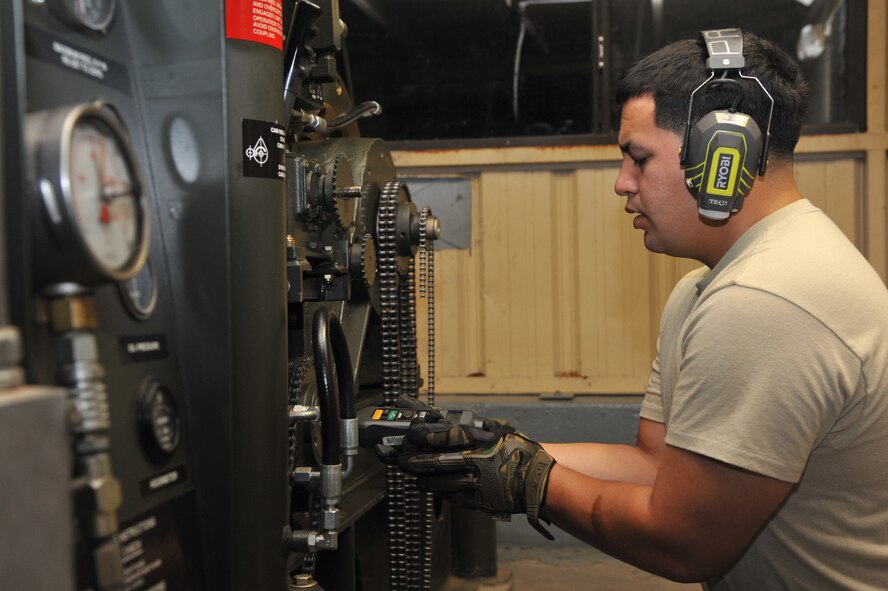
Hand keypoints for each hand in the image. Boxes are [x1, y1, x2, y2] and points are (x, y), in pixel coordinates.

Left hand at [378, 413, 555, 539]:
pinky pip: (452, 497)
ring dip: (421, 477)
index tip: (408, 434)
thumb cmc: (517, 452)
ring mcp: (477, 485)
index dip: (421, 436)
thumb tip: (442, 422)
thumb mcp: (495, 432)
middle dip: (411, 460)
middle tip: (397, 457)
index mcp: (480, 442)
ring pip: (439, 482)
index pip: (443, 437)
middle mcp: (476, 463)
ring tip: (410, 472)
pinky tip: (429, 486)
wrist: (538, 481)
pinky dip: (437, 491)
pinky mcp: (479, 502)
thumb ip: (468, 429)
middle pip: (435, 462)